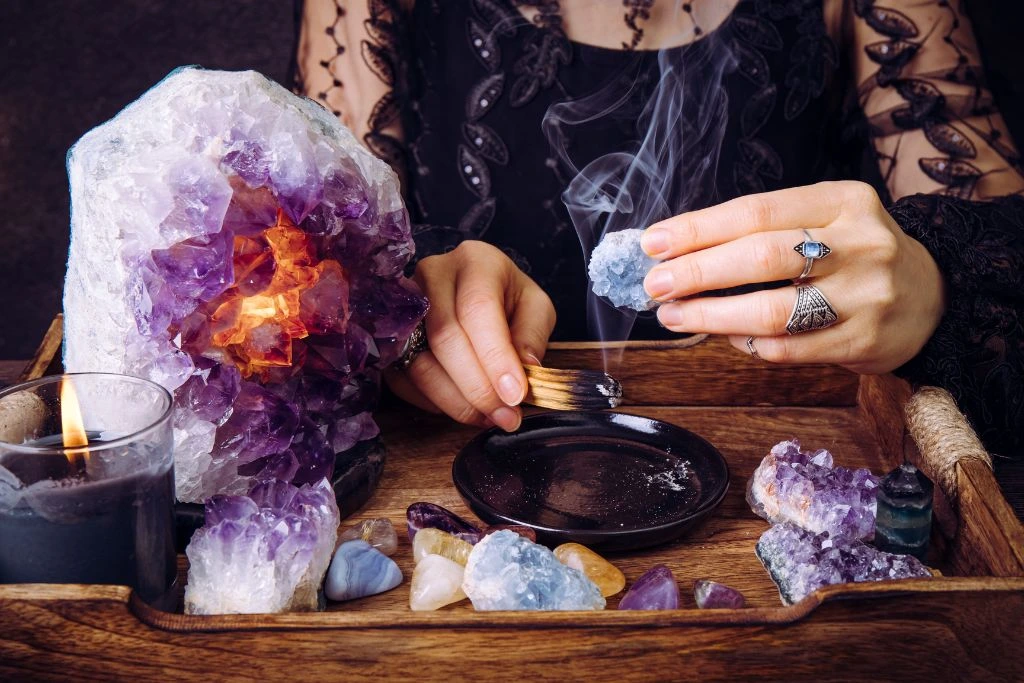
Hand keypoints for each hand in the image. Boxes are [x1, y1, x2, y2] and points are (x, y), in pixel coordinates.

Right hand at [386, 241, 555, 430]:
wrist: (475, 294)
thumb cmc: (507, 300)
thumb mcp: (535, 307)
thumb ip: (533, 335)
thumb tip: (525, 369)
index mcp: (475, 261)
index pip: (477, 308)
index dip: (495, 356)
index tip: (514, 394)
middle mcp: (432, 276)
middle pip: (445, 337)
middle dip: (477, 386)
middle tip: (505, 416)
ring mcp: (403, 306)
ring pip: (421, 363)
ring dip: (456, 401)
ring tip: (488, 417)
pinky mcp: (390, 337)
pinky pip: (405, 379)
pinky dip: (435, 403)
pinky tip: (463, 408)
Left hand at [640, 181, 945, 373]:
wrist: (932, 296)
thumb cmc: (852, 254)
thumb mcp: (823, 221)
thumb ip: (761, 232)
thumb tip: (677, 253)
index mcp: (843, 200)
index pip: (757, 211)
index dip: (699, 229)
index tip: (654, 243)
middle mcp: (860, 243)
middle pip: (762, 256)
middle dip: (699, 271)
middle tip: (655, 284)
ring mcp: (866, 295)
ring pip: (773, 310)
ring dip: (712, 316)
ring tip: (673, 315)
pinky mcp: (864, 341)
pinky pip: (788, 348)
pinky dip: (747, 343)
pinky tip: (725, 335)